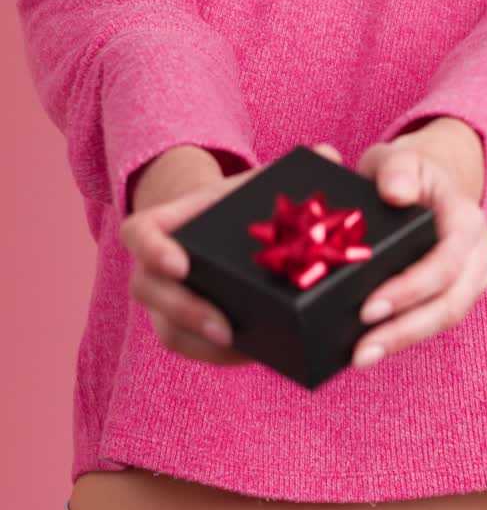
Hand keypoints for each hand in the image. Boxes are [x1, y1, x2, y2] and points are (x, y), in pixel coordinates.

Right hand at [119, 143, 343, 365]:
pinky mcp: (184, 328)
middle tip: (225, 327)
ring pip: (167, 330)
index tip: (181, 263)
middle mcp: (156, 266)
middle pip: (147, 290)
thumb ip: (286, 172)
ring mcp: (165, 301)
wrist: (221, 228)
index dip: (151, 249)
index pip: (137, 233)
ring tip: (241, 347)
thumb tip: (328, 154)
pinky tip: (252, 354)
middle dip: (184, 311)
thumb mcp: (253, 184)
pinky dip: (218, 355)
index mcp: (165, 223)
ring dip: (202, 344)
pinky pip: (190, 348)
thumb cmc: (236, 204)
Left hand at [351, 137, 486, 368]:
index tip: (369, 307)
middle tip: (362, 349)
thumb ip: (396, 169)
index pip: (447, 261)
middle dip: (406, 329)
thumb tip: (395, 193)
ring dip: (405, 340)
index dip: (411, 288)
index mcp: (466, 217)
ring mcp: (474, 274)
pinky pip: (437, 320)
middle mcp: (479, 249)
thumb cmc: (406, 172)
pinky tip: (374, 347)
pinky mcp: (458, 292)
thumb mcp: (398, 158)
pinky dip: (407, 336)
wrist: (426, 179)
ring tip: (363, 356)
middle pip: (451, 301)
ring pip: (447, 317)